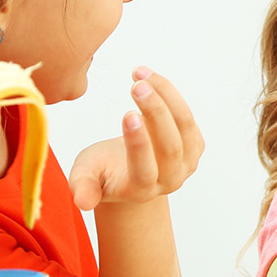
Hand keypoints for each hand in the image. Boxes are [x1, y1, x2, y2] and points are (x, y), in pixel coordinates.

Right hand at [68, 67, 203, 209]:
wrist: (127, 167)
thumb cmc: (102, 168)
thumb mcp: (86, 176)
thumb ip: (83, 186)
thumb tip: (81, 201)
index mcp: (139, 190)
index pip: (144, 170)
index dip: (139, 143)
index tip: (128, 113)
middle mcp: (168, 180)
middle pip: (170, 146)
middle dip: (156, 113)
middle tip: (138, 86)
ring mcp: (186, 163)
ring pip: (184, 126)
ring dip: (166, 96)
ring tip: (141, 74)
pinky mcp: (195, 145)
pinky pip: (187, 117)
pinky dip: (170, 94)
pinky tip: (150, 78)